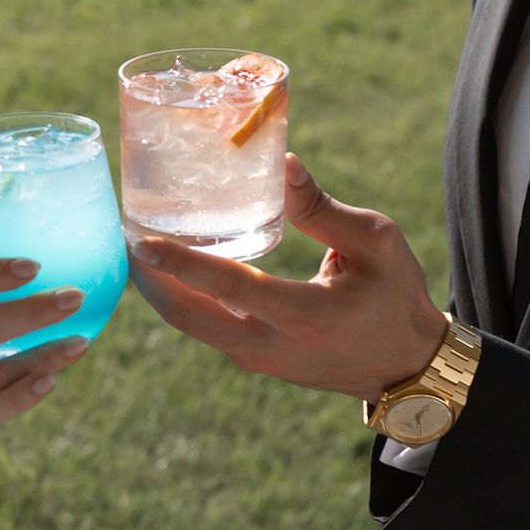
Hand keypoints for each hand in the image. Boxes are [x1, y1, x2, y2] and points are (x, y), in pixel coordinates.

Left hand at [129, 154, 448, 399]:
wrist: (407, 367)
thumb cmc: (395, 297)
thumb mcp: (375, 243)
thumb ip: (322, 208)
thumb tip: (281, 163)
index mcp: (301, 315)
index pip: (226, 286)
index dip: (179, 262)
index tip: (140, 239)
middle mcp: (268, 345)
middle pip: (186, 314)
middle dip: (148, 276)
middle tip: (121, 232)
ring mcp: (257, 359)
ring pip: (190, 324)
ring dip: (160, 288)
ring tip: (136, 244)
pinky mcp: (254, 360)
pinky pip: (205, 328)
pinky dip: (182, 299)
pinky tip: (169, 267)